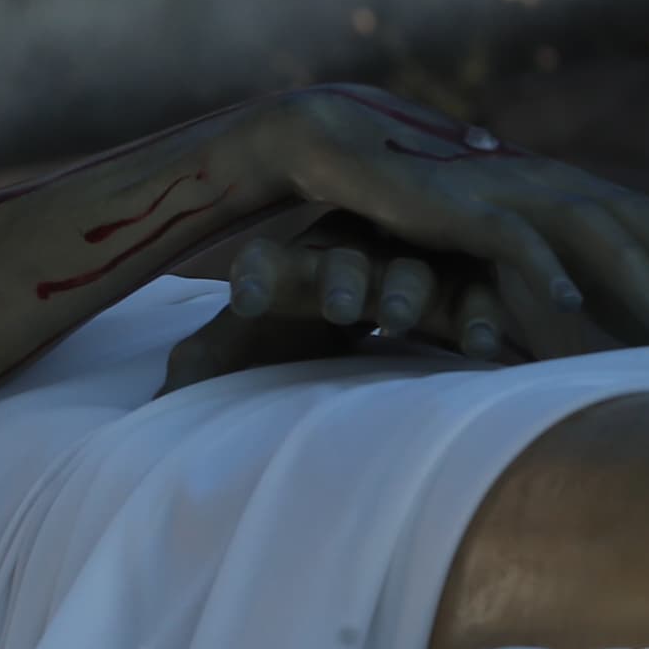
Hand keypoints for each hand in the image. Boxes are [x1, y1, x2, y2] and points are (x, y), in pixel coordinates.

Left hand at [162, 212, 539, 390]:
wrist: (390, 374)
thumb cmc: (304, 362)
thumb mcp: (255, 363)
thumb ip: (211, 369)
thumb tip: (165, 392)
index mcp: (293, 276)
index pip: (271, 264)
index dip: (261, 274)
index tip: (247, 299)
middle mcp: (353, 264)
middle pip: (343, 257)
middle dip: (339, 276)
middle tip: (339, 307)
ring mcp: (414, 273)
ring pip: (409, 269)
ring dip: (403, 288)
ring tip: (396, 318)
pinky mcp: (470, 296)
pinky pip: (477, 296)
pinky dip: (480, 316)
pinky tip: (483, 345)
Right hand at [257, 91, 648, 353]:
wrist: (345, 147)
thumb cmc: (425, 202)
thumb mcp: (503, 233)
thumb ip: (550, 257)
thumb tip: (600, 301)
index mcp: (568, 187)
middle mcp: (552, 180)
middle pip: (643, 220)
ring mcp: (510, 188)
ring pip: (593, 229)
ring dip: (642, 277)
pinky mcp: (459, 204)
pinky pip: (511, 240)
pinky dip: (544, 271)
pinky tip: (571, 308)